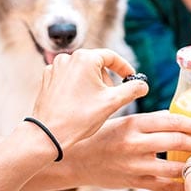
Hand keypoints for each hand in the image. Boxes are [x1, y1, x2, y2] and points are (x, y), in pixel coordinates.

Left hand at [31, 49, 147, 147]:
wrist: (49, 134)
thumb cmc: (80, 117)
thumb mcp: (113, 102)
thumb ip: (132, 90)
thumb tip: (143, 85)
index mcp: (84, 58)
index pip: (111, 57)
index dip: (125, 68)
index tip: (131, 79)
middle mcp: (68, 58)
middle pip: (97, 64)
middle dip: (107, 80)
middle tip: (112, 98)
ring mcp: (55, 68)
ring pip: (83, 71)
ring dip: (93, 84)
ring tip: (94, 104)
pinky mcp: (47, 79)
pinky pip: (69, 78)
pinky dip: (78, 88)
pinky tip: (79, 104)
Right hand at [62, 111, 190, 190]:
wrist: (76, 161)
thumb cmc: (103, 136)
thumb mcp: (124, 121)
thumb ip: (151, 122)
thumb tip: (183, 119)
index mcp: (134, 123)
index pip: (173, 121)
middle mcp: (135, 144)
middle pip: (177, 142)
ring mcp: (135, 166)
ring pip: (174, 168)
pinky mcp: (134, 183)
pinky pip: (165, 187)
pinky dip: (182, 186)